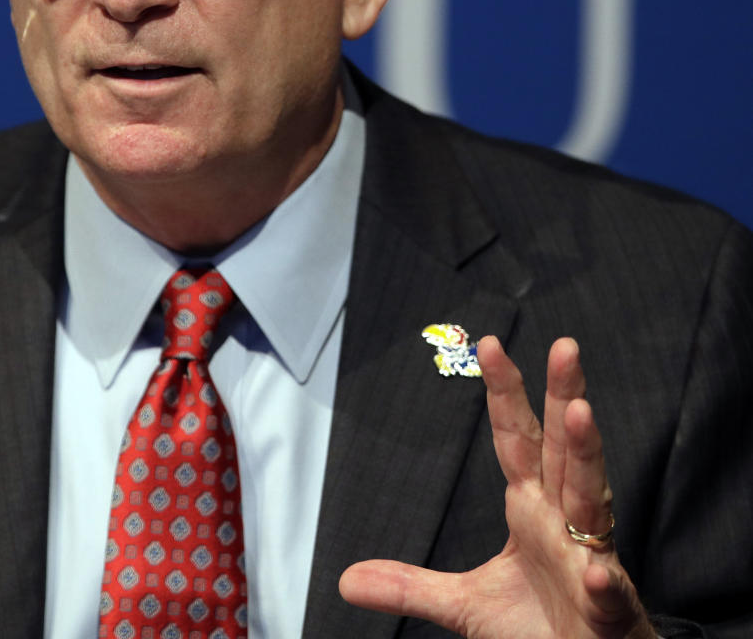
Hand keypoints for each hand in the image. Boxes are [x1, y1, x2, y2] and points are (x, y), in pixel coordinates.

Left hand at [339, 336, 655, 638]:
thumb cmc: (542, 631)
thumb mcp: (465, 604)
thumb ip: (410, 584)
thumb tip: (347, 579)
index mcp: (532, 512)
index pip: (516, 441)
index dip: (504, 394)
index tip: (491, 346)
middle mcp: (564, 526)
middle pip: (562, 450)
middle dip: (564, 396)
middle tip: (564, 347)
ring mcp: (590, 565)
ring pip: (593, 502)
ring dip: (586, 457)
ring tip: (580, 413)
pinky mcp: (608, 615)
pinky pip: (608, 593)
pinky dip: (606, 582)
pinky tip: (601, 572)